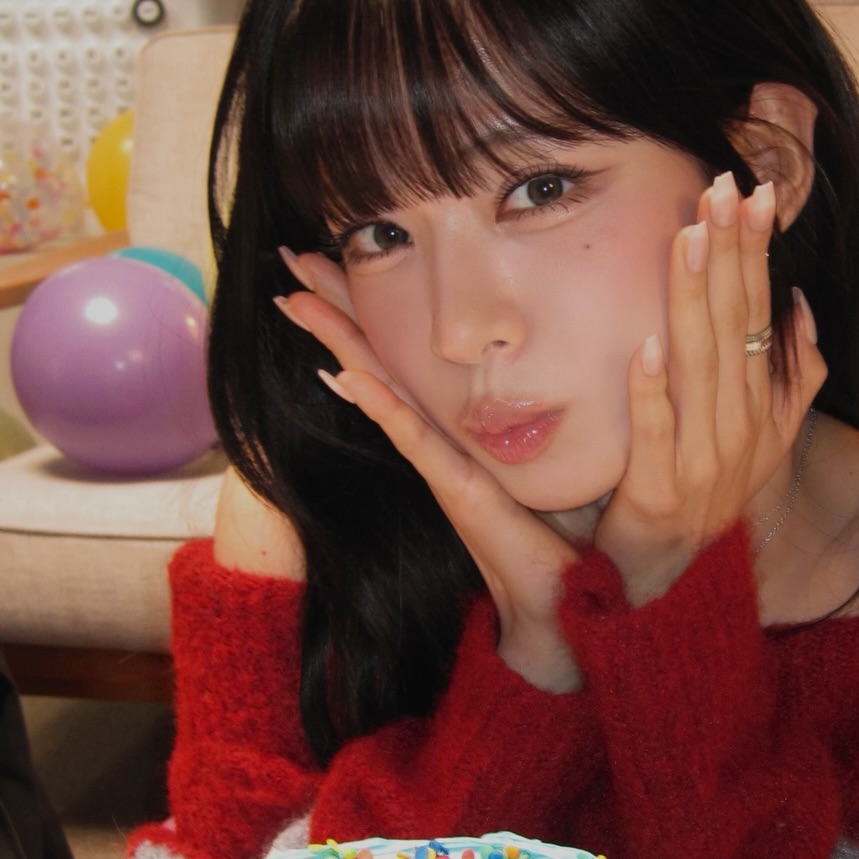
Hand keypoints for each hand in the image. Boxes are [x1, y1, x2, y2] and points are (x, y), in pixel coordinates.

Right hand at [274, 250, 582, 692]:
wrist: (565, 598)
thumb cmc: (565, 533)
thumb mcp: (556, 455)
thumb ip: (546, 415)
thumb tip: (567, 365)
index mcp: (453, 429)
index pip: (401, 356)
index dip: (368, 311)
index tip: (335, 261)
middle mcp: (434, 441)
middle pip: (374, 359)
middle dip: (334, 309)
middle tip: (291, 260)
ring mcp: (437, 463)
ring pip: (376, 387)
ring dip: (336, 341)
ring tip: (295, 300)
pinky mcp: (454, 487)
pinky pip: (409, 435)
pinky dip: (377, 403)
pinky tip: (345, 373)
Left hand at [594, 172, 826, 606]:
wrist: (675, 584)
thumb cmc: (708, 500)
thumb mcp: (764, 439)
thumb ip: (792, 376)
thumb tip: (801, 306)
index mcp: (762, 409)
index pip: (759, 313)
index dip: (756, 252)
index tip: (754, 192)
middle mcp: (740, 429)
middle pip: (734, 326)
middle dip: (729, 253)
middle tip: (721, 189)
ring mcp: (704, 462)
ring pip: (699, 366)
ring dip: (693, 299)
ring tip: (689, 238)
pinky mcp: (659, 493)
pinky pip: (657, 433)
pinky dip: (653, 391)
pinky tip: (647, 344)